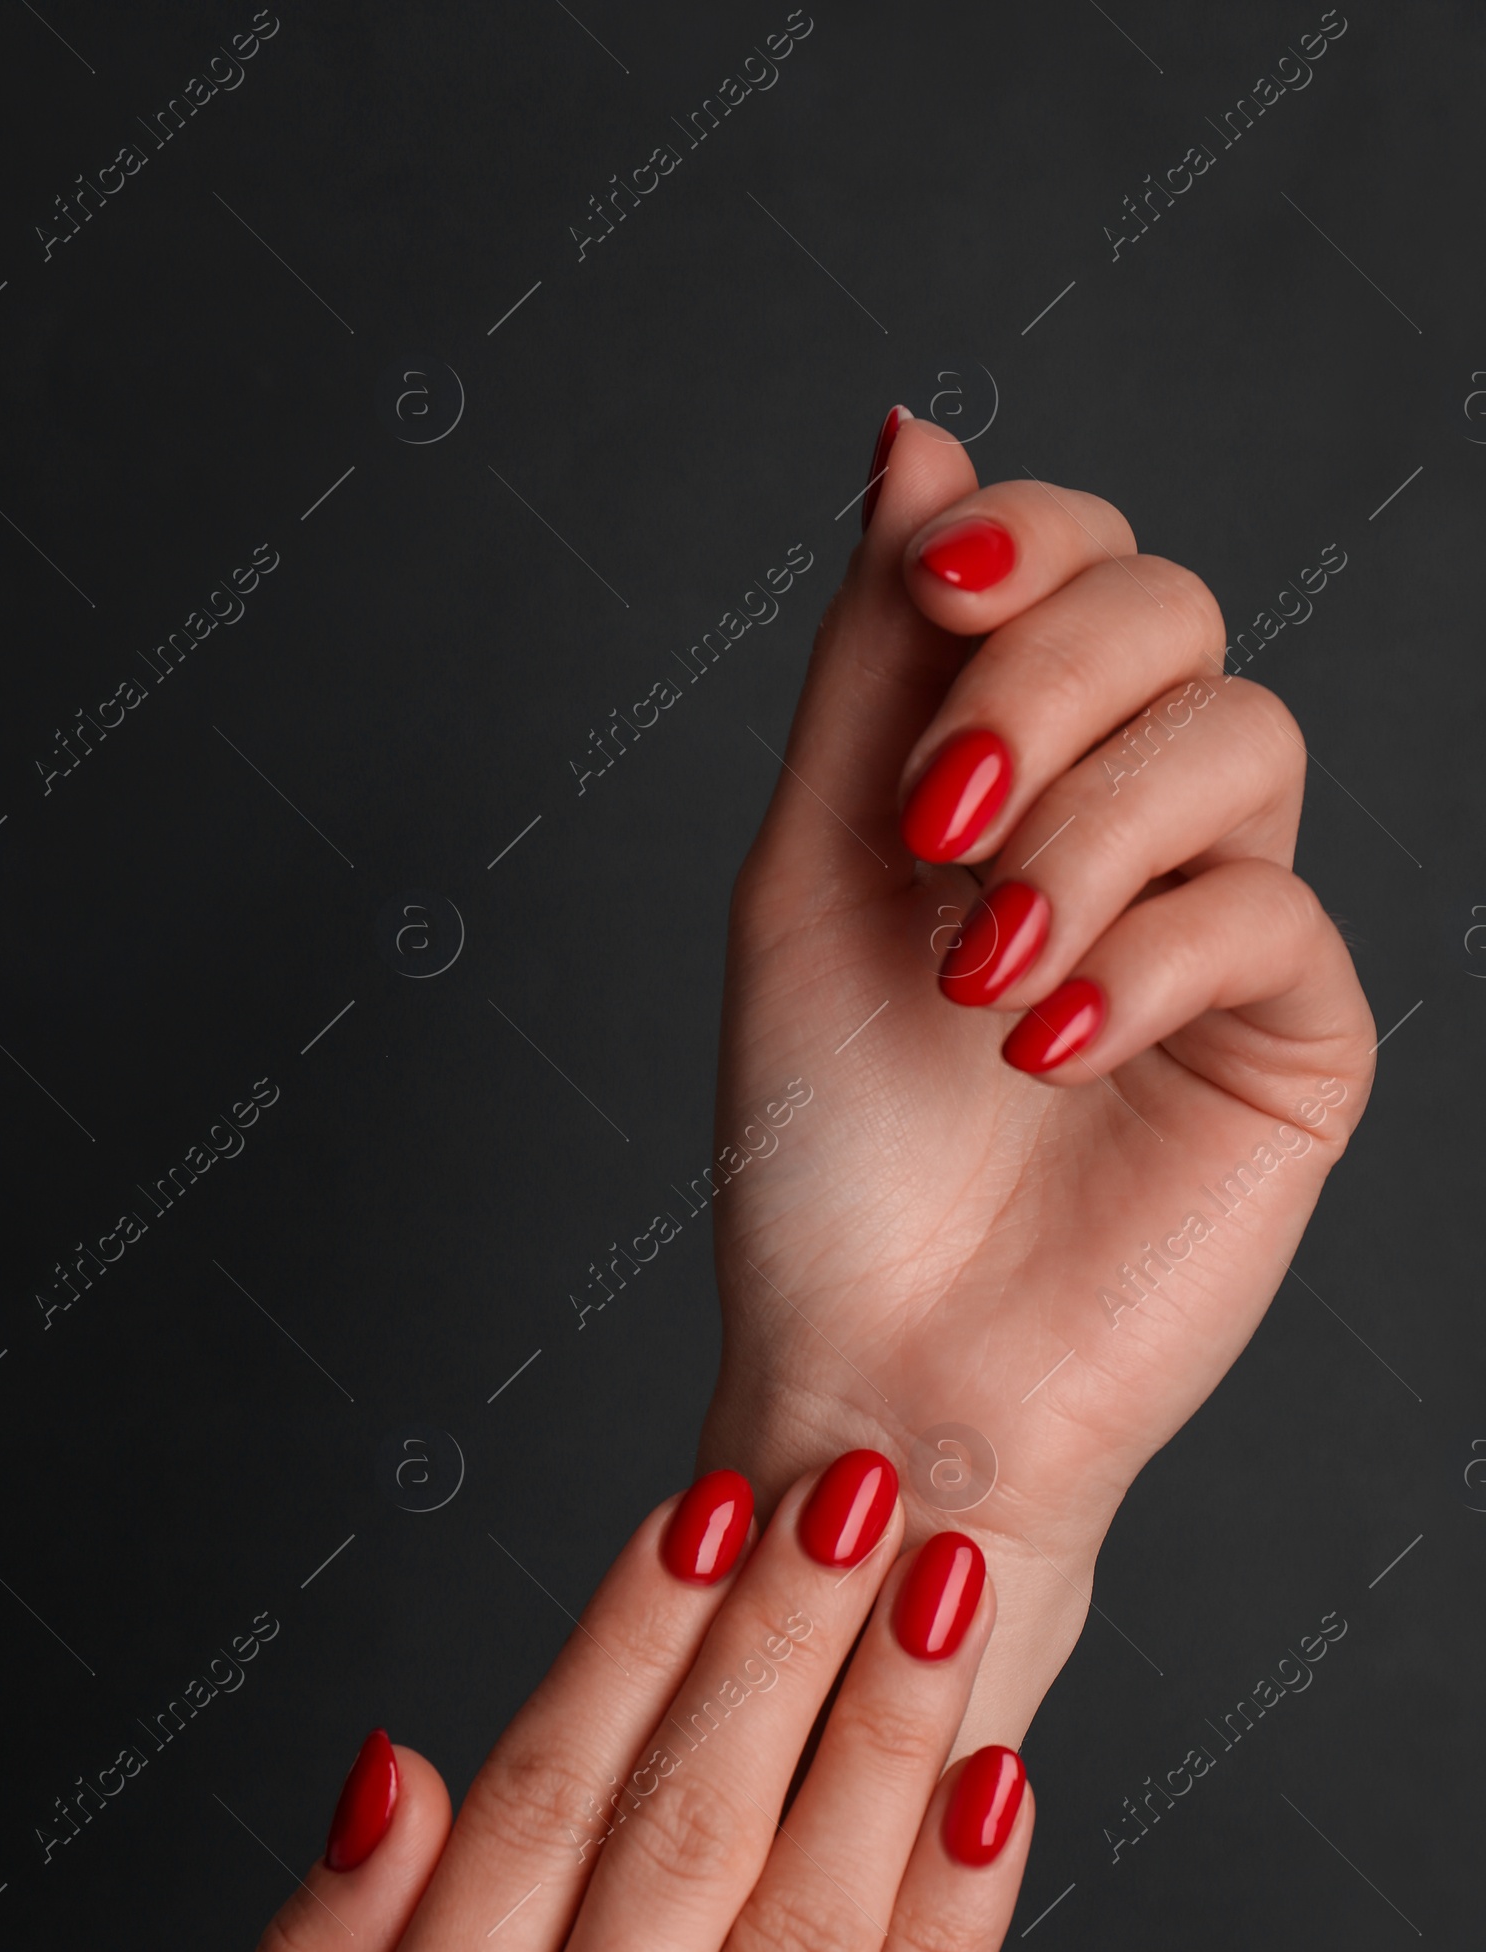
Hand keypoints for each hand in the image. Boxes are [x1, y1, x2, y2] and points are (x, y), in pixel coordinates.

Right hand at [147, 1457, 1029, 1951]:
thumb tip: (395, 1764)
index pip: (543, 1804)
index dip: (629, 1640)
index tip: (699, 1512)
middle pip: (689, 1837)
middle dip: (781, 1644)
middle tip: (853, 1490)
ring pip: (805, 1938)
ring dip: (885, 1749)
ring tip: (938, 1597)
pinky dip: (957, 1941)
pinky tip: (996, 1806)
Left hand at [700, 411, 1373, 1746]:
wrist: (872, 1368)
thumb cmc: (821, 1149)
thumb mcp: (807, 870)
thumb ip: (870, 662)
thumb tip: (915, 432)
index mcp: (1005, 769)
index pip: (1076, 558)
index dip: (1025, 538)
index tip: (933, 588)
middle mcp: (1124, 824)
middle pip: (1174, 610)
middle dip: (1045, 683)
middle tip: (936, 819)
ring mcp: (1217, 927)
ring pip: (1240, 739)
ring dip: (1083, 834)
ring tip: (974, 972)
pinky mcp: (1294, 1039)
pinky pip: (1267, 914)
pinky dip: (1140, 959)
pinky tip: (1040, 1045)